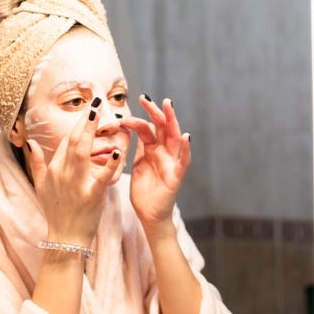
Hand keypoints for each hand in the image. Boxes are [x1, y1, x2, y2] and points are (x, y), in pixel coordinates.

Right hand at [27, 100, 123, 246]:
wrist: (65, 238)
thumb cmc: (56, 211)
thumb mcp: (40, 186)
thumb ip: (36, 163)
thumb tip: (30, 142)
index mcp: (54, 169)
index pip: (66, 140)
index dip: (77, 123)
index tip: (88, 109)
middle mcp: (62, 173)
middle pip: (73, 140)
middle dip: (84, 120)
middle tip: (95, 101)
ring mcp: (76, 183)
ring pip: (82, 152)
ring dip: (90, 131)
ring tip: (99, 113)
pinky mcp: (91, 195)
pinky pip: (102, 176)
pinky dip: (110, 164)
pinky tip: (119, 150)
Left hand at [120, 95, 190, 236]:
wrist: (149, 215)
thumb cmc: (144, 191)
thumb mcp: (138, 164)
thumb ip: (138, 148)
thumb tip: (132, 129)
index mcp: (153, 150)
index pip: (148, 128)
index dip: (139, 117)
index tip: (127, 108)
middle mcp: (164, 153)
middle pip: (162, 128)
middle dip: (155, 111)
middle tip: (146, 98)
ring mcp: (172, 163)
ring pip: (174, 138)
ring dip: (172, 121)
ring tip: (168, 105)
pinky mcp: (176, 176)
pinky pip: (184, 161)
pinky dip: (186, 149)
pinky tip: (186, 136)